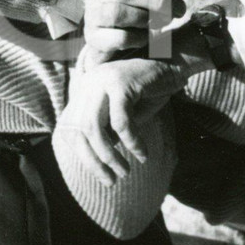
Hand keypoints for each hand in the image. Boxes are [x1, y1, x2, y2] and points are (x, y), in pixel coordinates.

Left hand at [57, 56, 186, 186]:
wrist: (175, 64)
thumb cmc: (150, 92)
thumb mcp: (123, 116)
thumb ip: (106, 132)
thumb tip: (94, 162)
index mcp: (83, 90)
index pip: (70, 128)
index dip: (82, 155)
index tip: (101, 174)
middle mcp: (88, 83)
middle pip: (78, 130)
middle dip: (94, 161)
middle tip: (112, 181)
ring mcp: (102, 80)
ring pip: (95, 127)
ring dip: (109, 156)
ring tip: (124, 172)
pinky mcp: (120, 82)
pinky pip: (121, 121)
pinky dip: (132, 142)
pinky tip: (143, 155)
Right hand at [84, 0, 190, 58]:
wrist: (108, 38)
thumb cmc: (132, 7)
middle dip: (160, 0)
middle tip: (180, 11)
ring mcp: (92, 14)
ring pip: (120, 13)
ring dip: (147, 19)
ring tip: (160, 22)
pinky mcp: (94, 38)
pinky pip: (120, 38)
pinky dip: (139, 38)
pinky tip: (146, 37)